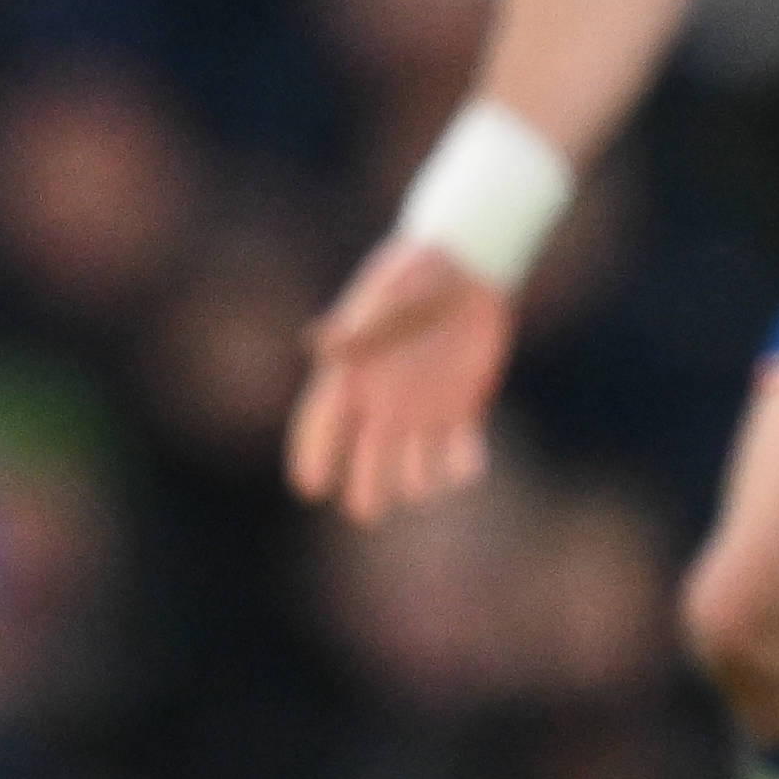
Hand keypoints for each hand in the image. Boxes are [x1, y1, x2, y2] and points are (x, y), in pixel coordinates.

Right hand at [290, 234, 512, 524]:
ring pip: (412, 466)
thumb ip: (363, 324)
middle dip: (364, 488)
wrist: (468, 265)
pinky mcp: (462, 409)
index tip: (310, 487)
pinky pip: (460, 452)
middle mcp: (382, 401)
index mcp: (353, 373)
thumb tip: (318, 346)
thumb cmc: (419, 271)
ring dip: (415, 481)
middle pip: (365, 458)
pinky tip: (469, 466)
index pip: (320, 422)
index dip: (312, 454)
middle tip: (364, 513)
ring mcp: (422, 410)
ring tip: (420, 485)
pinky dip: (463, 465)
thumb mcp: (390, 292)